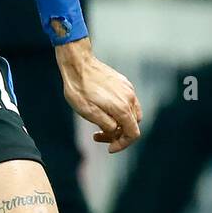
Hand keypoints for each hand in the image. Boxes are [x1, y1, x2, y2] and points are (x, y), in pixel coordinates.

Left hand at [55, 37, 141, 153]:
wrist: (78, 63)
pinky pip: (127, 102)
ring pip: (131, 114)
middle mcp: (129, 98)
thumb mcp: (88, 113)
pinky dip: (118, 111)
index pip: (133, 134)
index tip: (110, 149)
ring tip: (99, 124)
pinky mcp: (123, 83)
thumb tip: (116, 131)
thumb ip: (106, 125)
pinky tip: (102, 109)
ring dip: (118, 123)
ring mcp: (128, 89)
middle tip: (98, 135)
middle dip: (118, 135)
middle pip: (132, 125)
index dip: (122, 144)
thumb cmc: (79, 89)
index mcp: (122, 108)